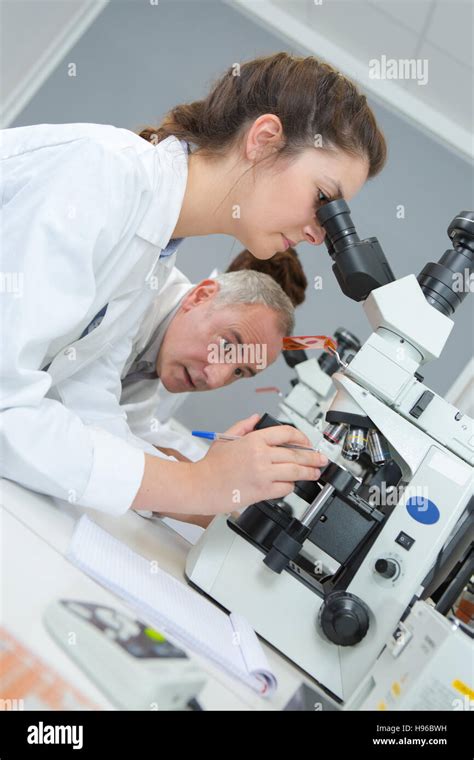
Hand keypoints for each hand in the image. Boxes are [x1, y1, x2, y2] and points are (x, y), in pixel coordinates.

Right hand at [192, 416, 327, 513]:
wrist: (199, 486)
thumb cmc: (210, 466)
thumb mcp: (225, 438)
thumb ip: (243, 426)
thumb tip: (257, 418)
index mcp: (253, 439)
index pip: (287, 433)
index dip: (302, 437)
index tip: (307, 442)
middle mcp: (261, 455)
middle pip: (296, 454)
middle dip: (313, 457)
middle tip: (321, 459)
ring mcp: (263, 473)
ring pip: (296, 471)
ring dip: (309, 472)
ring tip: (315, 472)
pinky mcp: (262, 491)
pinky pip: (285, 487)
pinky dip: (290, 486)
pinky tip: (291, 484)